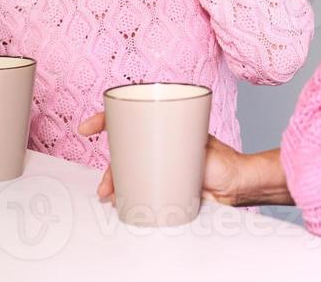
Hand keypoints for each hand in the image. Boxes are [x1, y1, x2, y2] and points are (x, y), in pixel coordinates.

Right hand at [76, 112, 263, 206]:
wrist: (235, 186)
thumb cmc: (222, 161)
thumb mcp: (199, 146)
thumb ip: (180, 146)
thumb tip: (159, 158)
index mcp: (164, 127)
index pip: (129, 117)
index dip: (103, 120)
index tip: (86, 128)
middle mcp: (157, 144)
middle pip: (122, 150)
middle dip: (108, 166)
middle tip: (105, 185)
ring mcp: (157, 165)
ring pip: (126, 170)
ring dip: (113, 183)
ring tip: (110, 196)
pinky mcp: (161, 184)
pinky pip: (137, 186)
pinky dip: (123, 194)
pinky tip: (117, 203)